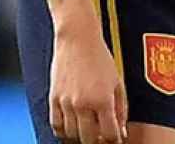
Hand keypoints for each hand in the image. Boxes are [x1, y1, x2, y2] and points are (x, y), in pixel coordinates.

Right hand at [49, 24, 127, 143]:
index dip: (114, 139)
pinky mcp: (53, 99)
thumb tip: (121, 130)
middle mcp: (83, 104)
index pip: (109, 133)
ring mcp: (65, 103)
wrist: (78, 40)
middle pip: (89, 138)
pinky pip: (56, 125)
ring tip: (88, 132)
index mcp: (103, 100)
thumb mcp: (118, 82)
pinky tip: (72, 128)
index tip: (116, 138)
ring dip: (81, 137)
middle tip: (102, 137)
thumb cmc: (101, 58)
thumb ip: (120, 108)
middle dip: (98, 141)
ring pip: (71, 135)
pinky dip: (64, 131)